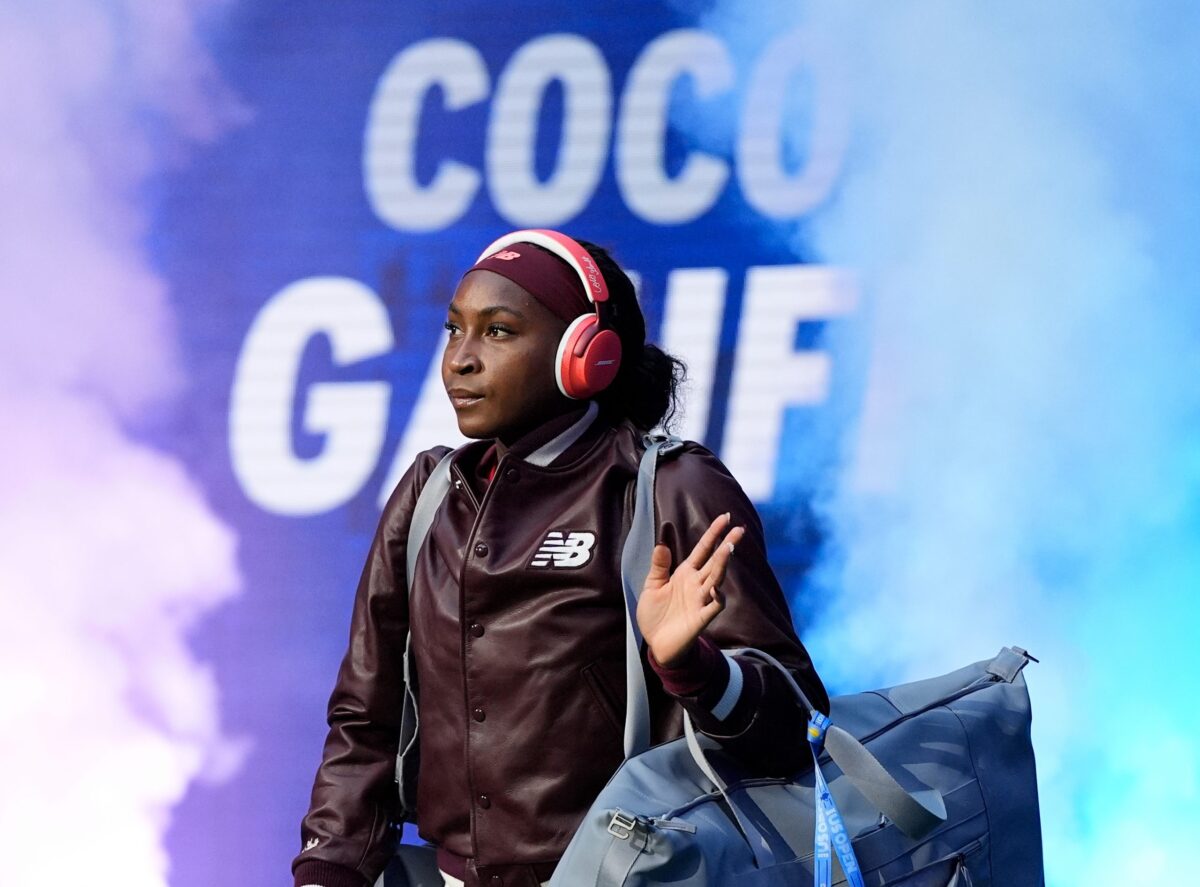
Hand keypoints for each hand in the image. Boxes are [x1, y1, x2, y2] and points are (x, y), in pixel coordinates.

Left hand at [636, 512, 744, 667]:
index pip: (703, 549)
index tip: (725, 518)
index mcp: (685, 574)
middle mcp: (697, 584)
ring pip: (717, 578)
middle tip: (740, 529)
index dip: (713, 534)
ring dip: (723, 564)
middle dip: (727, 545)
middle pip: (715, 561)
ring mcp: (701, 600)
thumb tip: (661, 544)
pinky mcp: (701, 618)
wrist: (656, 644)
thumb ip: (659, 566)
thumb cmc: (655, 615)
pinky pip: (713, 606)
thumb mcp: (652, 586)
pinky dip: (717, 597)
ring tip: (729, 548)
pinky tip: (716, 587)